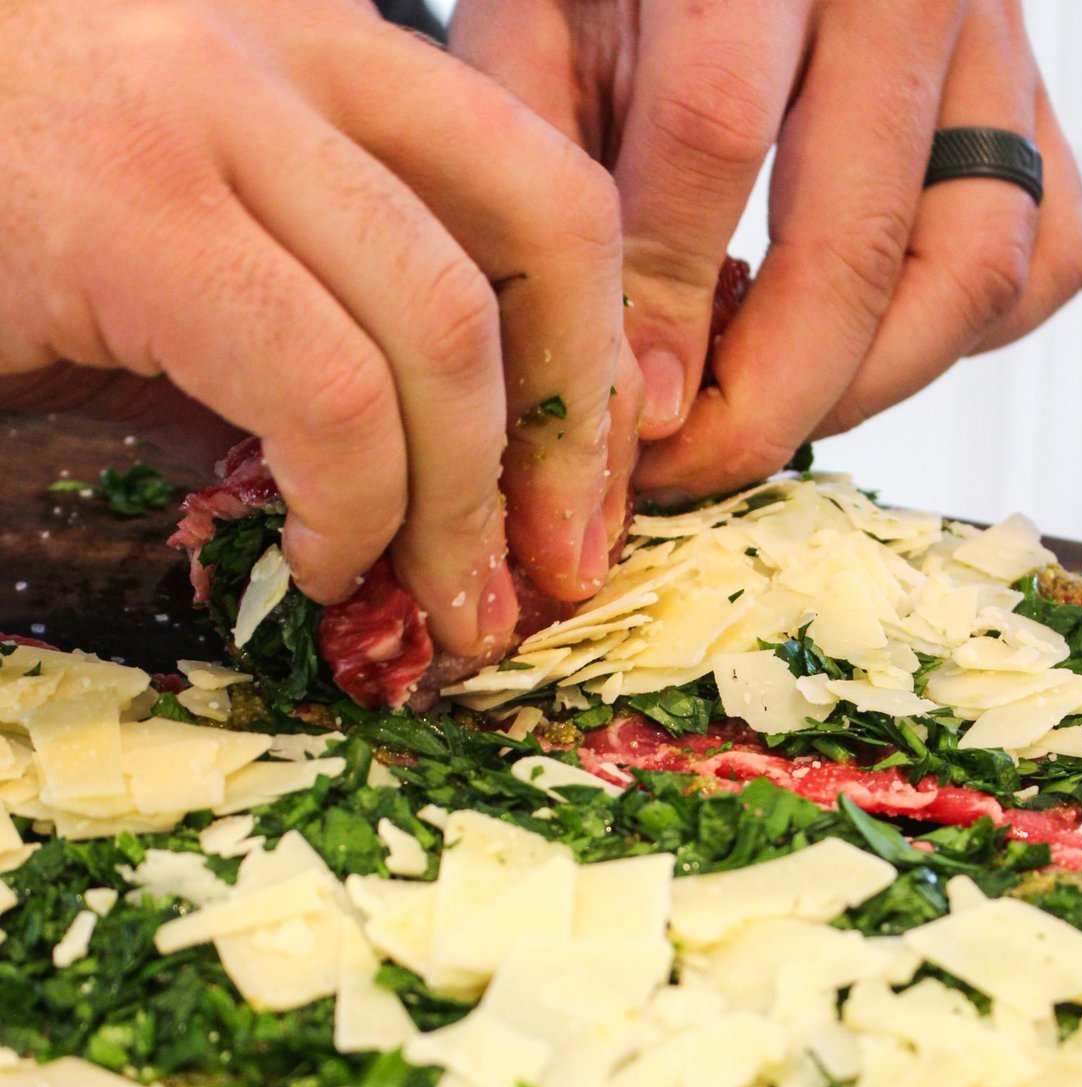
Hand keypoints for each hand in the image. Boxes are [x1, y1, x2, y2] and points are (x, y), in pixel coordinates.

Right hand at [0, 0, 640, 651]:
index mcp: (314, 46)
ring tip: (444, 602)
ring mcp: (202, 111)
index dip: (589, 358)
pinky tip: (324, 560)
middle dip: (572, 429)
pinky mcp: (127, 209)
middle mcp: (281, 42)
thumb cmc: (0, 208)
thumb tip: (444, 473)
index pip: (536, 186)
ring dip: (465, 500)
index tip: (581, 487)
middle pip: (542, 229)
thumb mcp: (181, 246)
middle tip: (555, 567)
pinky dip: (355, 503)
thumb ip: (308, 313)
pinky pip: (324, 386)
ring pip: (445, 321)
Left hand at [451, 0, 1081, 500]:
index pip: (716, 132)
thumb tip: (609, 379)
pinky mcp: (1040, 112)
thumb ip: (549, 169)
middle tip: (688, 468)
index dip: (666, 301)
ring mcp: (996, 50)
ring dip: (863, 389)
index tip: (631, 419)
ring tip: (762, 414)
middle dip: (762, 401)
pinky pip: (1037, 267)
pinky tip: (856, 346)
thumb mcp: (547, 21)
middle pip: (856, 243)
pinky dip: (952, 340)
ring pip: (972, 274)